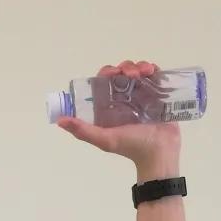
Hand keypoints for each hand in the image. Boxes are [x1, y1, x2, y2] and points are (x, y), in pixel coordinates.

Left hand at [56, 61, 181, 180]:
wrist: (159, 153)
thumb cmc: (132, 147)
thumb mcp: (105, 139)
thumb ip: (83, 131)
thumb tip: (60, 120)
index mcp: (111, 106)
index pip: (105, 81)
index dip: (107, 72)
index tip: (112, 72)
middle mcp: (126, 99)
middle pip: (122, 73)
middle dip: (125, 67)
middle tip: (130, 74)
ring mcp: (142, 96)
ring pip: (138, 72)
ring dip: (139, 67)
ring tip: (144, 73)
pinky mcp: (158, 95)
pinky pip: (154, 75)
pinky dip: (152, 69)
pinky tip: (152, 71)